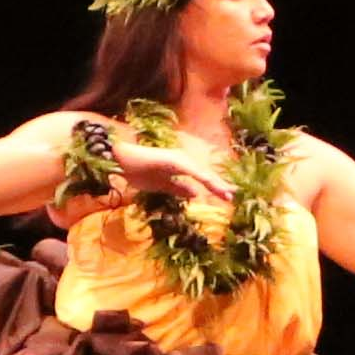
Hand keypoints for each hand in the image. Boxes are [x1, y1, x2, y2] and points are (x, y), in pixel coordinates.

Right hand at [109, 129, 237, 204]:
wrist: (120, 160)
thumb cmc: (137, 171)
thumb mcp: (162, 185)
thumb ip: (179, 188)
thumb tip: (196, 194)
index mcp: (180, 166)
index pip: (201, 177)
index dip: (215, 186)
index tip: (228, 195)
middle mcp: (183, 160)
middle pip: (205, 174)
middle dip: (219, 185)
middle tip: (234, 195)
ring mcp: (179, 158)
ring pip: (202, 173)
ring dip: (215, 183)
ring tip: (228, 193)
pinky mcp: (174, 160)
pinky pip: (191, 171)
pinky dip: (202, 178)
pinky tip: (211, 185)